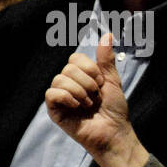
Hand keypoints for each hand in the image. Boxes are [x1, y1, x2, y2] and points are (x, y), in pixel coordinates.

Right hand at [45, 34, 146, 166]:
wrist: (114, 132)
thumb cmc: (114, 110)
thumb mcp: (112, 81)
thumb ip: (106, 59)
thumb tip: (108, 34)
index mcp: (81, 77)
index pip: (74, 58)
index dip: (90, 69)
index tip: (101, 83)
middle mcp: (69, 85)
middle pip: (68, 68)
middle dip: (87, 82)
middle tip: (95, 96)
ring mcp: (60, 97)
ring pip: (59, 79)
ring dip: (79, 91)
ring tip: (88, 104)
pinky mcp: (54, 110)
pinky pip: (51, 93)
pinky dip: (67, 97)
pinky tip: (77, 106)